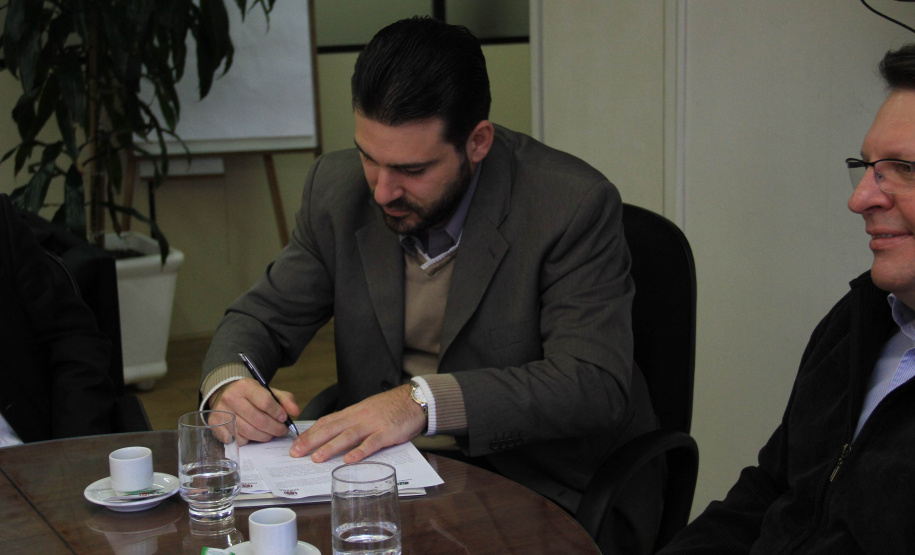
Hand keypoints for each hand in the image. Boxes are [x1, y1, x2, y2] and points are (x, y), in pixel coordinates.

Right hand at [209, 378, 300, 445]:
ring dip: (264, 436)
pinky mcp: (215, 425)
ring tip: (270, 434)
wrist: (226, 394)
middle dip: (274, 429)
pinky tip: (252, 434)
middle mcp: (231, 398)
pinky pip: (237, 440)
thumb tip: (295, 412)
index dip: (278, 413)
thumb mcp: (269, 391)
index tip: (283, 418)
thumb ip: (285, 400)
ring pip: (249, 432)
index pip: (266, 402)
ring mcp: (221, 412)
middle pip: (259, 420)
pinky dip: (248, 440)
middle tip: (281, 431)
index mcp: (245, 386)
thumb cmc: (251, 395)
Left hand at [289, 384, 425, 462]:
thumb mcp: (367, 410)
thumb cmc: (391, 407)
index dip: (310, 433)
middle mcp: (359, 417)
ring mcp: (373, 424)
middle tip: (295, 453)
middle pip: (331, 428)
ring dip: (331, 447)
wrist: (414, 399)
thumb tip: (334, 435)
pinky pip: (372, 442)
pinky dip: (360, 451)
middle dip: (311, 441)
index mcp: (353, 412)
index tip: (296, 444)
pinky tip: (349, 460)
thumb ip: (352, 421)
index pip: (326, 421)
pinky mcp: (387, 432)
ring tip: (316, 458)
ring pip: (348, 435)